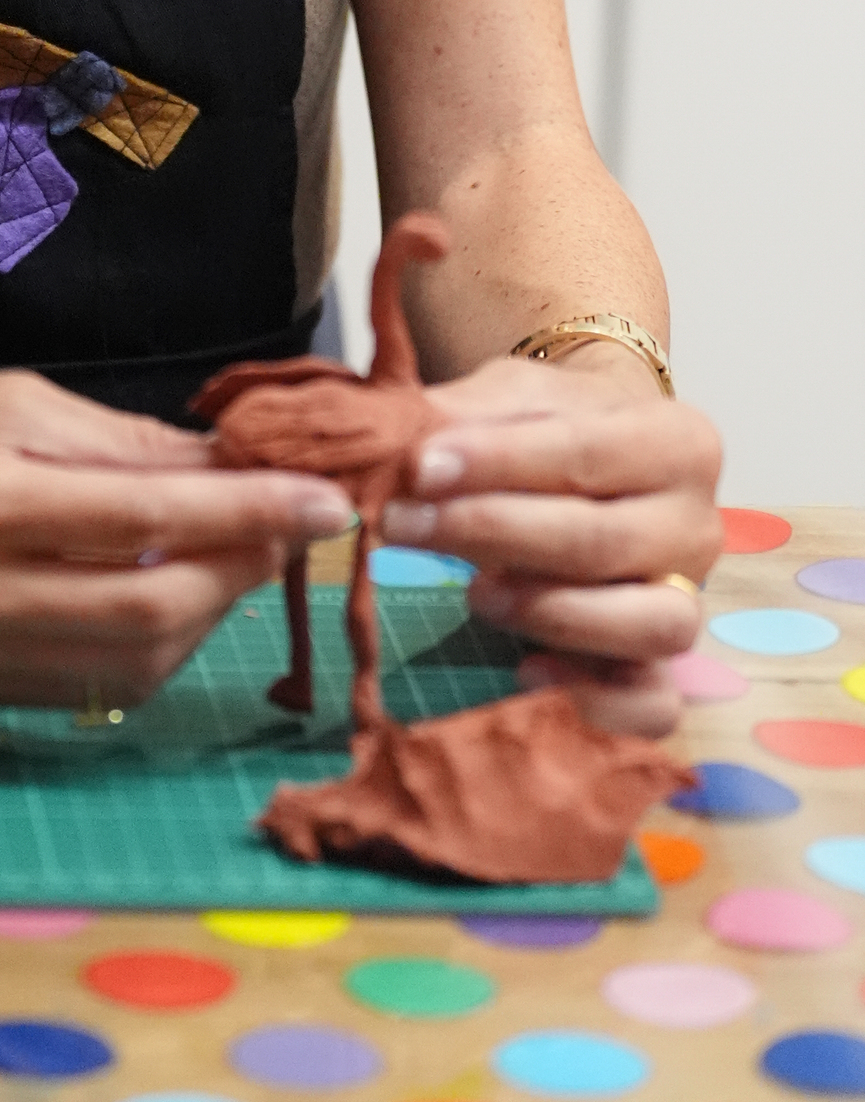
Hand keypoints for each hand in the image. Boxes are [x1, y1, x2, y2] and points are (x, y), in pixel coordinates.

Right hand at [0, 368, 354, 710]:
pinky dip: (152, 648)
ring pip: (135, 659)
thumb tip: (225, 462)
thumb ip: (114, 442)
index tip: (326, 500)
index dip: (251, 510)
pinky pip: (93, 687)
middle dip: (244, 567)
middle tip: (289, 526)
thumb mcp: (1, 403)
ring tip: (235, 558)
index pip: (148, 513)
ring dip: (207, 613)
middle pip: (153, 603)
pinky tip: (168, 601)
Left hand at [379, 352, 722, 736]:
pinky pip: (655, 704)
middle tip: (406, 523)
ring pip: (648, 626)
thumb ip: (471, 418)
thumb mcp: (513, 396)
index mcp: (674, 439)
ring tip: (472, 591)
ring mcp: (688, 601)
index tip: (421, 467)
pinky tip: (528, 671)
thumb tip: (414, 455)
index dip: (499, 462)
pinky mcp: (666, 666)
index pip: (586, 451)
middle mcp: (696, 524)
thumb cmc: (551, 426)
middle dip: (493, 533)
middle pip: (602, 541)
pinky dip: (600, 700)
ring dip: (548, 612)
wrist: (593, 460)